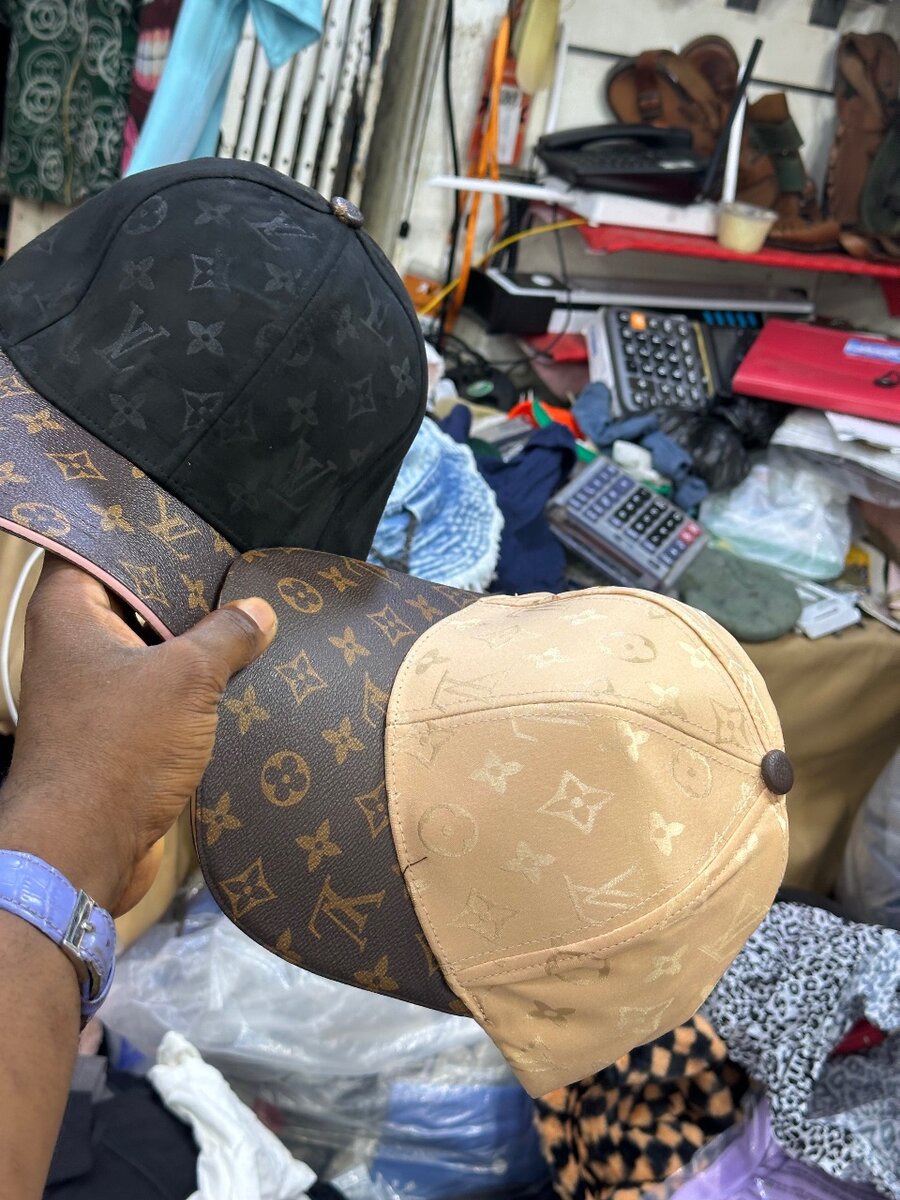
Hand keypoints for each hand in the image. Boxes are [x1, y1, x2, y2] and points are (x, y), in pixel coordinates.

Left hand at [0, 556, 276, 914]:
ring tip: (253, 619)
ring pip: (153, 647)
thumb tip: (259, 612)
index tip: (200, 526)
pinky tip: (242, 678)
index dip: (149, 535)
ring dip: (197, 643)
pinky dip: (195, 686)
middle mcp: (74, 644)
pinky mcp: (118, 731)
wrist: (84, 851)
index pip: (102, 547)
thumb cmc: (117, 751)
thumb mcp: (186, 678)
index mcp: (69, 611)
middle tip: (242, 571)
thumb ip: (227, 635)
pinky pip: (161, 691)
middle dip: (188, 590)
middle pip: (136, 597)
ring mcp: (95, 690)